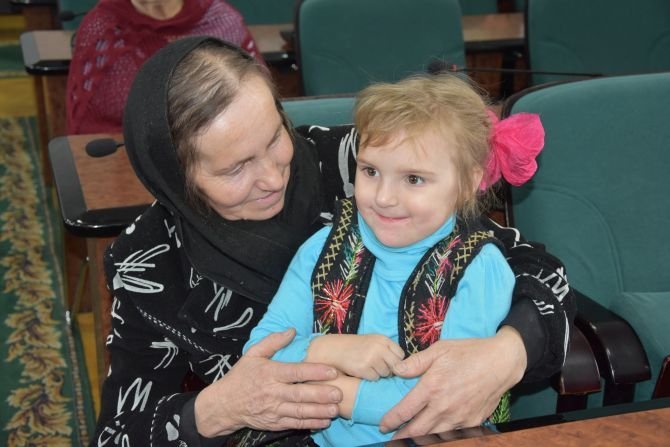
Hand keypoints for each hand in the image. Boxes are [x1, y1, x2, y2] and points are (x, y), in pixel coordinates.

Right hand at [194, 329, 341, 436]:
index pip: (295, 372)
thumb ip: (273, 341)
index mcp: (269, 373)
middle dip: (321, 394)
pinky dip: (310, 423)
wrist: (223, 405)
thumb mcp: (252, 354)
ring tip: (335, 410)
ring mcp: (273, 409)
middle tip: (339, 393)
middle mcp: (272, 392)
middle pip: (300, 394)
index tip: (331, 371)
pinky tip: (323, 421)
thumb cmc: (240, 377)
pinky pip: (295, 424)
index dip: (314, 372)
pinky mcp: (274, 422)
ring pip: (299, 411)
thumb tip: (292, 331)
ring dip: (319, 411)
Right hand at [306, 334, 404, 380]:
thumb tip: (403, 368)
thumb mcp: (373, 342)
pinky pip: (375, 379)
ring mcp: (371, 358)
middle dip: (390, 369)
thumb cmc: (356, 347)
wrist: (334, 349)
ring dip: (379, 374)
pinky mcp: (364, 369)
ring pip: (386, 374)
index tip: (387, 362)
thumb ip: (388, 351)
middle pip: (396, 366)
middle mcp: (379, 347)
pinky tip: (362, 371)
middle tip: (378, 367)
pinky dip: (370, 378)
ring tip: (368, 367)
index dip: (395, 361)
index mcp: (383, 339)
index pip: (401, 355)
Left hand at [379, 326, 526, 437]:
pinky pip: (452, 434)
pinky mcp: (472, 422)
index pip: (405, 411)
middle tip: (392, 440)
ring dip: (420, 440)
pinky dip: (441, 437)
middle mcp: (443, 406)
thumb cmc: (469, 352)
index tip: (383, 426)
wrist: (501, 362)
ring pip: (433, 436)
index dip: (391, 421)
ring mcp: (459, 417)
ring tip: (409, 441)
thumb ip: (416, 362)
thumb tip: (396, 370)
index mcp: (431, 387)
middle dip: (401, 437)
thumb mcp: (439, 350)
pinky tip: (435, 436)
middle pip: (417, 430)